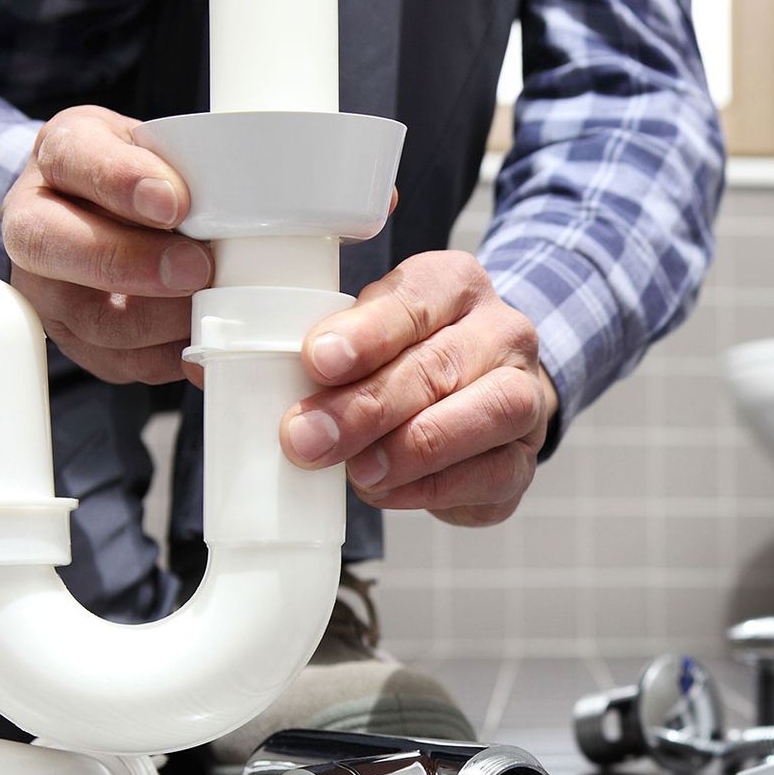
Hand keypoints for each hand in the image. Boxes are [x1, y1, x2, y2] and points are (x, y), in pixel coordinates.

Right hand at [1, 106, 210, 383]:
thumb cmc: (140, 176)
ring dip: (162, 318)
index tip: (172, 200)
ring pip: (93, 318)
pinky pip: (123, 362)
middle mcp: (36, 225)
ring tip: (210, 304)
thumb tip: (230, 204)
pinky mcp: (80, 342)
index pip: (72, 159)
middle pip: (54, 248)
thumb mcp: (157, 145)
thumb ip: (182, 164)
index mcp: (57, 157)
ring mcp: (49, 291)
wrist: (110, 215)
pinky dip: (172, 355)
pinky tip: (206, 338)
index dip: (120, 182)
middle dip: (132, 263)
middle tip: (196, 267)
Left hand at [279, 251, 557, 526]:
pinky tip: (385, 490)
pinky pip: (490, 474)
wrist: (481, 401)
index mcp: (456, 284)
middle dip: (368, 406)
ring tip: (357, 471)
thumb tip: (247, 381)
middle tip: (307, 438)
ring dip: (411, 448)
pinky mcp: (524, 459)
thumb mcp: (368, 334)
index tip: (317, 361)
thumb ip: (324, 350)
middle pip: (439, 364)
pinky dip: (431, 487)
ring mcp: (525, 396)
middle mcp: (503, 333)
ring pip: (485, 415)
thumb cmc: (408, 361)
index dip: (365, 334)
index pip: (414, 300)